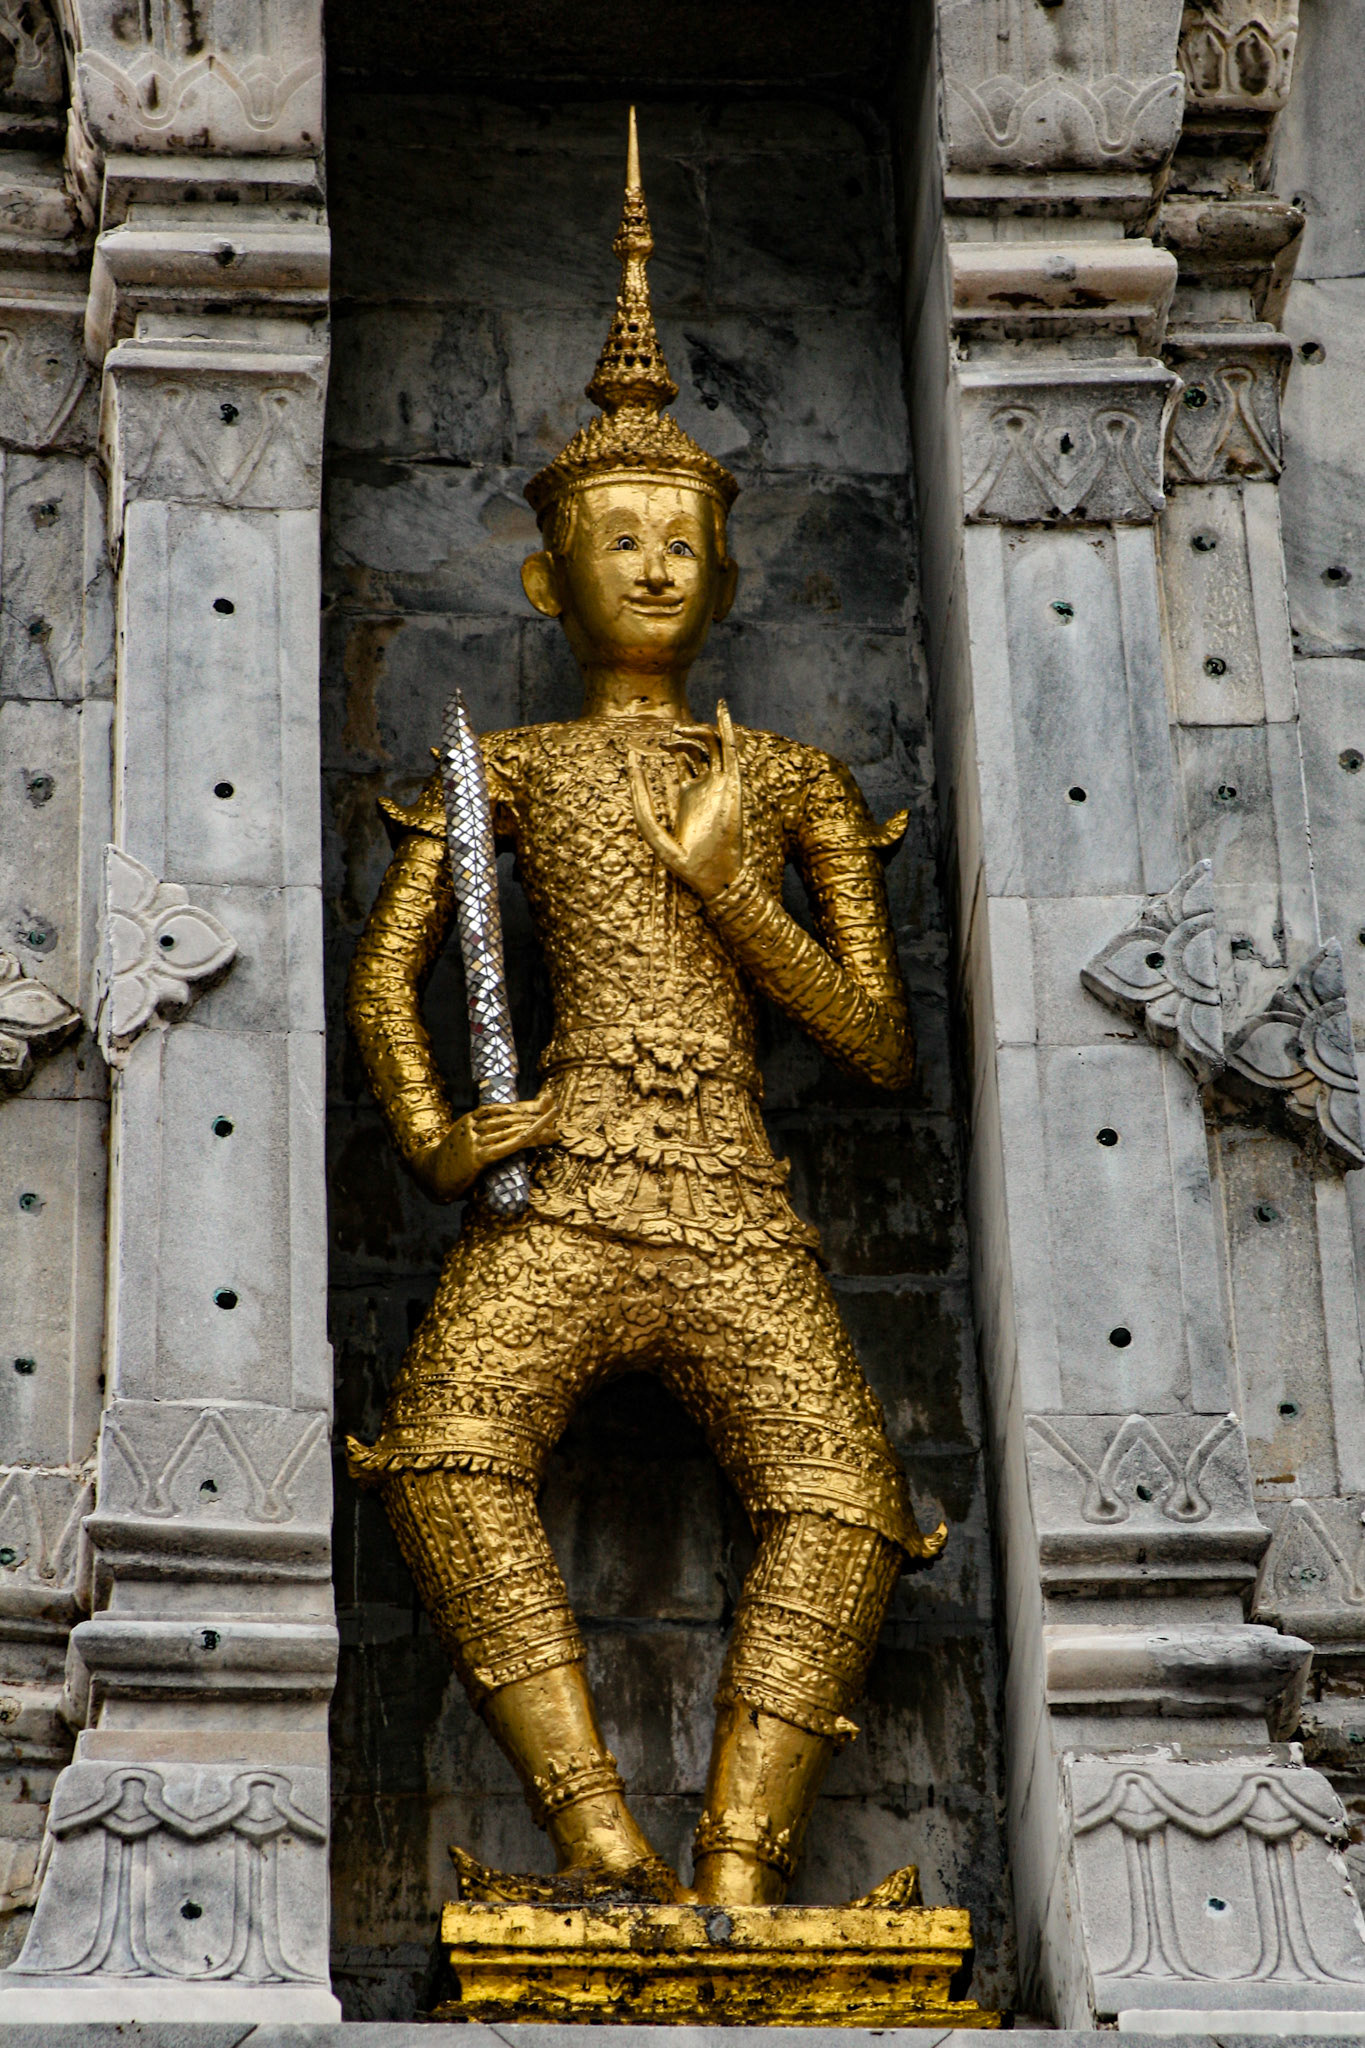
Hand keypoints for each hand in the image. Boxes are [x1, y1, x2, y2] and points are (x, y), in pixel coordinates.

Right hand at [414, 1085, 556, 1201]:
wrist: (430, 1177)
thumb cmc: (453, 1161)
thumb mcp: (467, 1141)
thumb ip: (488, 1134)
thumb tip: (512, 1129)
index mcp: (471, 1119)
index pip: (504, 1108)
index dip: (527, 1106)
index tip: (547, 1104)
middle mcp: (473, 1127)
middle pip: (511, 1117)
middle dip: (536, 1116)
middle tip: (556, 1115)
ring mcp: (474, 1142)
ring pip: (512, 1131)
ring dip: (537, 1130)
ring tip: (555, 1131)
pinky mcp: (476, 1159)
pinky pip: (507, 1146)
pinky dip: (527, 1141)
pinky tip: (540, 1138)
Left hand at [628, 699, 743, 902]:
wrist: (711, 876)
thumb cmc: (683, 859)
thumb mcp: (650, 827)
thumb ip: (638, 798)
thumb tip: (630, 762)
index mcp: (689, 792)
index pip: (682, 758)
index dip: (669, 744)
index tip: (650, 742)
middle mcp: (707, 784)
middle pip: (698, 747)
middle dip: (682, 735)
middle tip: (666, 736)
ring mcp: (721, 784)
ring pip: (713, 744)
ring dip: (697, 731)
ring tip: (677, 733)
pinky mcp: (733, 786)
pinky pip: (731, 751)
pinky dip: (727, 729)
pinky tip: (721, 710)